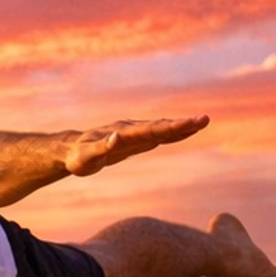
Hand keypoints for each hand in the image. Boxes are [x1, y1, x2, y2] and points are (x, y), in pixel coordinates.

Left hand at [63, 116, 208, 176]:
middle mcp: (131, 130)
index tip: (191, 123)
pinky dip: (172, 133)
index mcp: (123, 133)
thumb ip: (101, 148)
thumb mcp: (86, 156)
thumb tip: (116, 137)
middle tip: (205, 120)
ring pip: (161, 129)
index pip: (152, 130)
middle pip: (161, 127)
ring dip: (181, 127)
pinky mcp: (134, 140)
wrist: (70, 151)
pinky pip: (156, 135)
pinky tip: (185, 132)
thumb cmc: (77, 157)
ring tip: (202, 123)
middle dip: (183, 125)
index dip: (172, 128)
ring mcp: (134, 133)